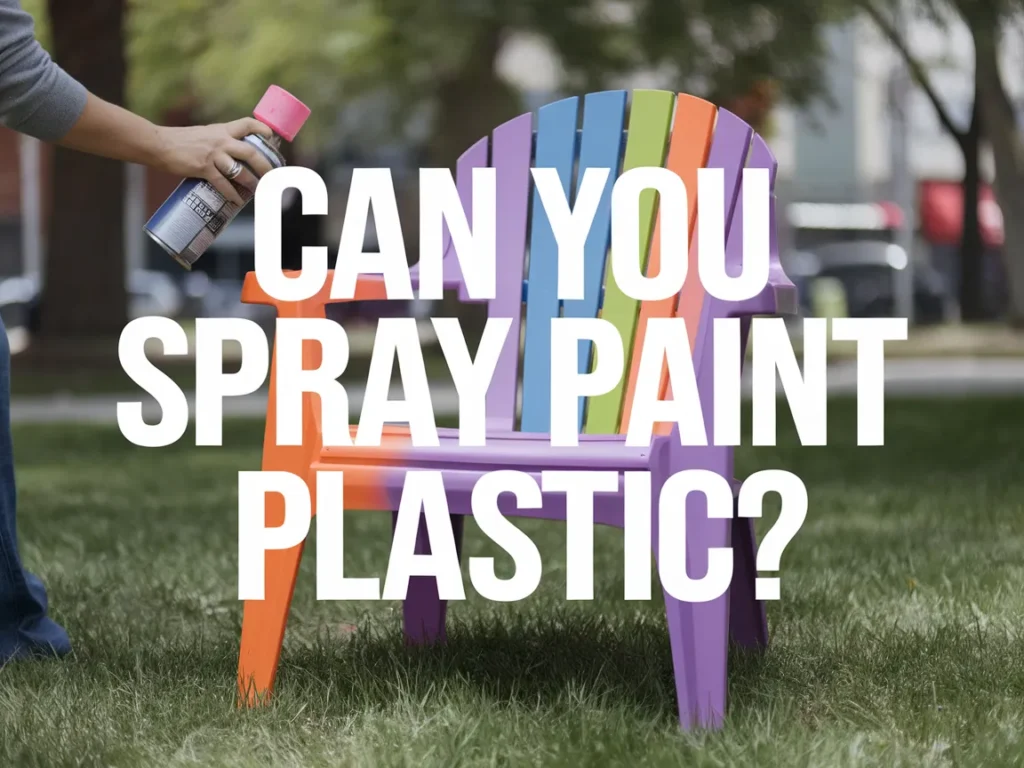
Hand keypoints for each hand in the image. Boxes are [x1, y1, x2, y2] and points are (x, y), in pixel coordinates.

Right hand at [152, 118, 275, 205]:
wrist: (159, 144)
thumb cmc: (181, 140)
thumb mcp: (205, 133)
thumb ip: (220, 140)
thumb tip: (234, 153)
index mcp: (222, 130)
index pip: (247, 123)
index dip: (262, 129)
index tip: (272, 137)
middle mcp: (221, 141)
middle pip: (251, 152)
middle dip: (265, 166)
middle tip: (272, 175)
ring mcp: (213, 155)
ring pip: (240, 172)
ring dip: (252, 184)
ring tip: (258, 191)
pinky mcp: (204, 168)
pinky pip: (223, 184)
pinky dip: (232, 195)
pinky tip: (238, 201)